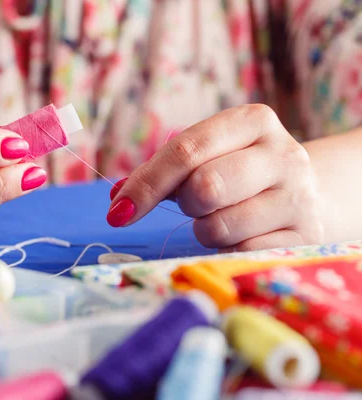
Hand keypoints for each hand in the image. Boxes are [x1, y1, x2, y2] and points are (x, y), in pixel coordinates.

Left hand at [107, 104, 323, 251]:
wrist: (306, 194)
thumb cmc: (239, 172)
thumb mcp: (207, 157)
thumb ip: (161, 173)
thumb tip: (117, 202)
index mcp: (252, 121)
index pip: (185, 150)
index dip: (145, 184)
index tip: (117, 212)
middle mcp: (283, 154)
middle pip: (204, 187)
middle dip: (185, 203)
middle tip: (194, 203)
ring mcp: (299, 197)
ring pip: (219, 225)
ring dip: (204, 229)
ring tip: (222, 217)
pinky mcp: (307, 237)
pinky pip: (240, 253)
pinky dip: (227, 249)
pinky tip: (243, 235)